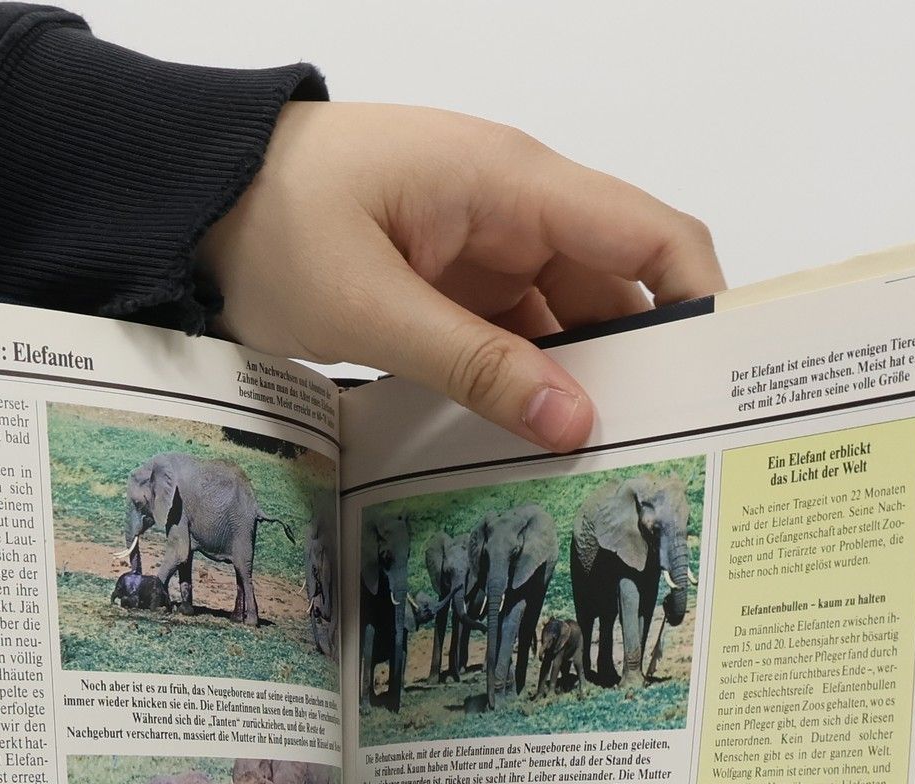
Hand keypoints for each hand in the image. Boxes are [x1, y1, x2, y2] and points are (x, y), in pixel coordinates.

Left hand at [201, 102, 722, 450]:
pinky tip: (528, 445)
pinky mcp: (451, 280)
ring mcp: (482, 244)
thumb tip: (574, 423)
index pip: (650, 235)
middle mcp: (513, 206)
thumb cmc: (269, 222)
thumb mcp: (370, 306)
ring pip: (563, 322)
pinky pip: (512, 335)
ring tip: (596, 470)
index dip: (701, 303)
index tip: (724, 384)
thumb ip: (475, 366)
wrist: (190, 194)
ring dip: (577, 387)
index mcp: (511, 183)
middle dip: (640, 368)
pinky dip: (524, 385)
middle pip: (615, 289)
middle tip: (659, 457)